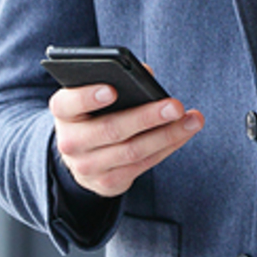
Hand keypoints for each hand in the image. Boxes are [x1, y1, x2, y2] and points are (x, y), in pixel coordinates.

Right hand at [50, 81, 204, 197]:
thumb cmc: (96, 113)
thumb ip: (117, 80)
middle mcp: (70, 142)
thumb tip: (147, 73)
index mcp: (64, 112)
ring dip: (168, 135)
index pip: (68, 103)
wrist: (83, 155)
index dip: (87, 97)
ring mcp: (86, 166)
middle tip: (175, 106)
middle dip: (147, 117)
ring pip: (132, 151)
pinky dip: (167, 147)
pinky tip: (184, 133)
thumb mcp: (96, 96)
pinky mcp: (107, 183)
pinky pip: (143, 165)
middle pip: (111, 129)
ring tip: (193, 120)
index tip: (111, 90)